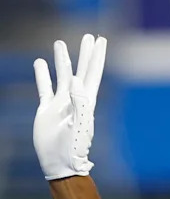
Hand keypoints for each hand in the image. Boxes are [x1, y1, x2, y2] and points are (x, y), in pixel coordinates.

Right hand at [33, 34, 107, 179]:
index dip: (96, 57)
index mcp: (87, 102)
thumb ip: (79, 101)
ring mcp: (61, 103)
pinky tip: (40, 63)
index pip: (93, 73)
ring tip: (59, 43)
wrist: (60, 162)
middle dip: (85, 54)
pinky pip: (44, 88)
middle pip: (81, 70)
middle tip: (88, 36)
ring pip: (62, 75)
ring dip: (62, 60)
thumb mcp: (79, 123)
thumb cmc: (74, 147)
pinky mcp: (47, 109)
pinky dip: (42, 75)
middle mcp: (75, 99)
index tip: (100, 40)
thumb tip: (77, 78)